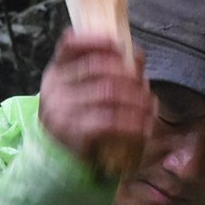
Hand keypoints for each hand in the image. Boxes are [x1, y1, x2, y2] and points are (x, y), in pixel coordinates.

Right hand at [38, 32, 149, 177]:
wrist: (58, 163)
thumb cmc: (76, 123)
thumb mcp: (78, 94)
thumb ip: (100, 74)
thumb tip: (136, 56)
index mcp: (55, 73)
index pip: (70, 45)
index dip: (97, 41)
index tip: (120, 46)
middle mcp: (56, 89)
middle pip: (99, 67)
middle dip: (129, 75)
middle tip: (145, 87)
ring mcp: (63, 111)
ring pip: (109, 92)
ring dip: (137, 99)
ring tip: (149, 108)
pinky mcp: (75, 133)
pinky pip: (112, 121)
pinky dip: (133, 123)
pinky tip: (144, 127)